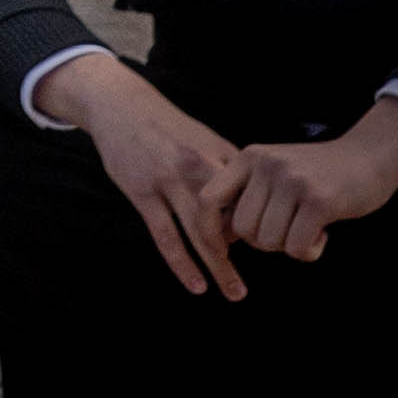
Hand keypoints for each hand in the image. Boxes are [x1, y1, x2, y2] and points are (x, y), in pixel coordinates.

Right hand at [40, 55, 255, 300]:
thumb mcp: (206, 139)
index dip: (267, 226)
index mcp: (221, 157)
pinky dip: (182, 263)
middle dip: (252, 253)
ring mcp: (169, 181)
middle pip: (233, 220)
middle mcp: (199, 169)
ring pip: (202, 233)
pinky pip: (166, 235)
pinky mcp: (142, 192)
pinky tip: (196, 283)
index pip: (254, 200)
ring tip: (234, 292)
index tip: (276, 247)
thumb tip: (252, 206)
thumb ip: (230, 172)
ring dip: (221, 267)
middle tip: (266, 276)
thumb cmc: (168, 127)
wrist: (122, 105)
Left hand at [216, 105, 397, 262]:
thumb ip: (249, 194)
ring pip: (269, 241)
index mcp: (249, 158)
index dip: (209, 230)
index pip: (209, 198)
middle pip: (243, 229)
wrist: (370, 156)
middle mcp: (266, 165)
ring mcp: (292, 181)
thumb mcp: (275, 171)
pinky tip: (322, 235)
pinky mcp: (319, 201)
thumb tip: (221, 233)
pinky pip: (297, 248)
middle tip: (289, 231)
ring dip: (289, 246)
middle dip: (264, 241)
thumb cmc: (319, 174)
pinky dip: (309, 252)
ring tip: (308, 228)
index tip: (221, 249)